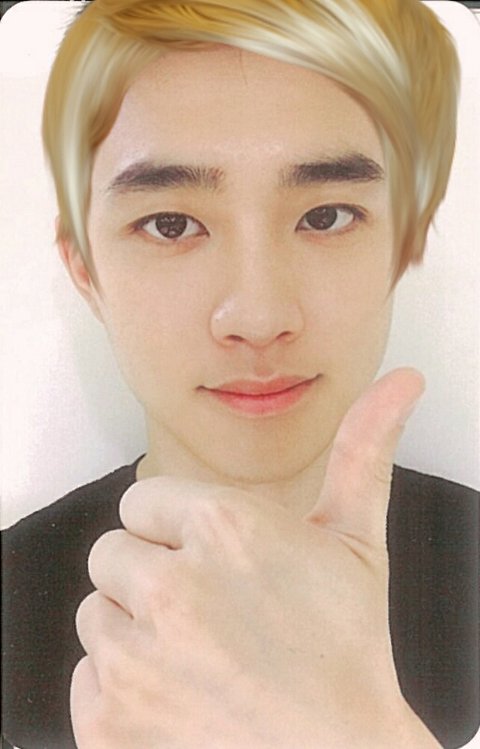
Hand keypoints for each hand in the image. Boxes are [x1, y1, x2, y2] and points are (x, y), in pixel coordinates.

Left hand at [71, 368, 439, 747]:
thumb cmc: (348, 654)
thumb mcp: (357, 543)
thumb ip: (364, 452)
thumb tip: (401, 384)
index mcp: (224, 527)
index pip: (142, 502)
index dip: (174, 533)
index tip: (208, 563)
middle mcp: (171, 586)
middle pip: (112, 554)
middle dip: (151, 577)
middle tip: (207, 614)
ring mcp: (135, 659)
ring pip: (96, 615)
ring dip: (135, 632)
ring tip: (196, 657)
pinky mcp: (109, 723)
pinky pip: (85, 681)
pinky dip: (121, 691)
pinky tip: (178, 697)